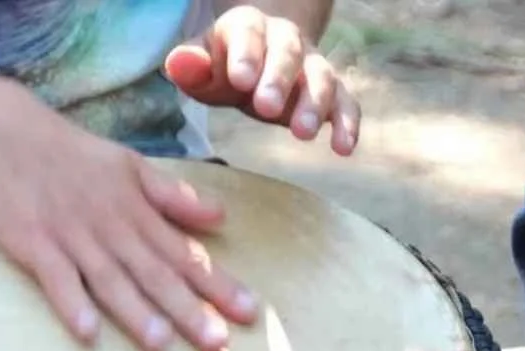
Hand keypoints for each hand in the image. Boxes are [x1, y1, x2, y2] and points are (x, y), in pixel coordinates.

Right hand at [0, 78, 257, 350]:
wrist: (5, 130)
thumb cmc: (74, 155)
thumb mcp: (131, 166)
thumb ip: (175, 196)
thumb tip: (221, 216)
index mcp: (138, 212)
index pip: (186, 254)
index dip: (218, 285)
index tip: (251, 314)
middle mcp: (113, 228)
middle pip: (156, 275)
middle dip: (189, 310)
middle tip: (219, 343)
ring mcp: (74, 238)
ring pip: (111, 281)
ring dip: (136, 313)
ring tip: (163, 344)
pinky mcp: (35, 244)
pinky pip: (56, 280)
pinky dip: (72, 304)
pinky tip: (88, 332)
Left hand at [164, 5, 359, 155]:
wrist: (262, 60)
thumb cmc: (225, 67)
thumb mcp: (202, 66)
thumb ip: (190, 67)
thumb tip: (176, 63)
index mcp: (249, 27)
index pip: (248, 34)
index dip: (246, 55)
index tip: (239, 80)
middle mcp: (287, 41)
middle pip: (287, 54)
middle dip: (278, 80)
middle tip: (266, 109)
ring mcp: (312, 66)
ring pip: (321, 78)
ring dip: (314, 104)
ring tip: (303, 134)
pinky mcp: (332, 93)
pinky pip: (346, 103)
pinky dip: (347, 124)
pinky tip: (343, 149)